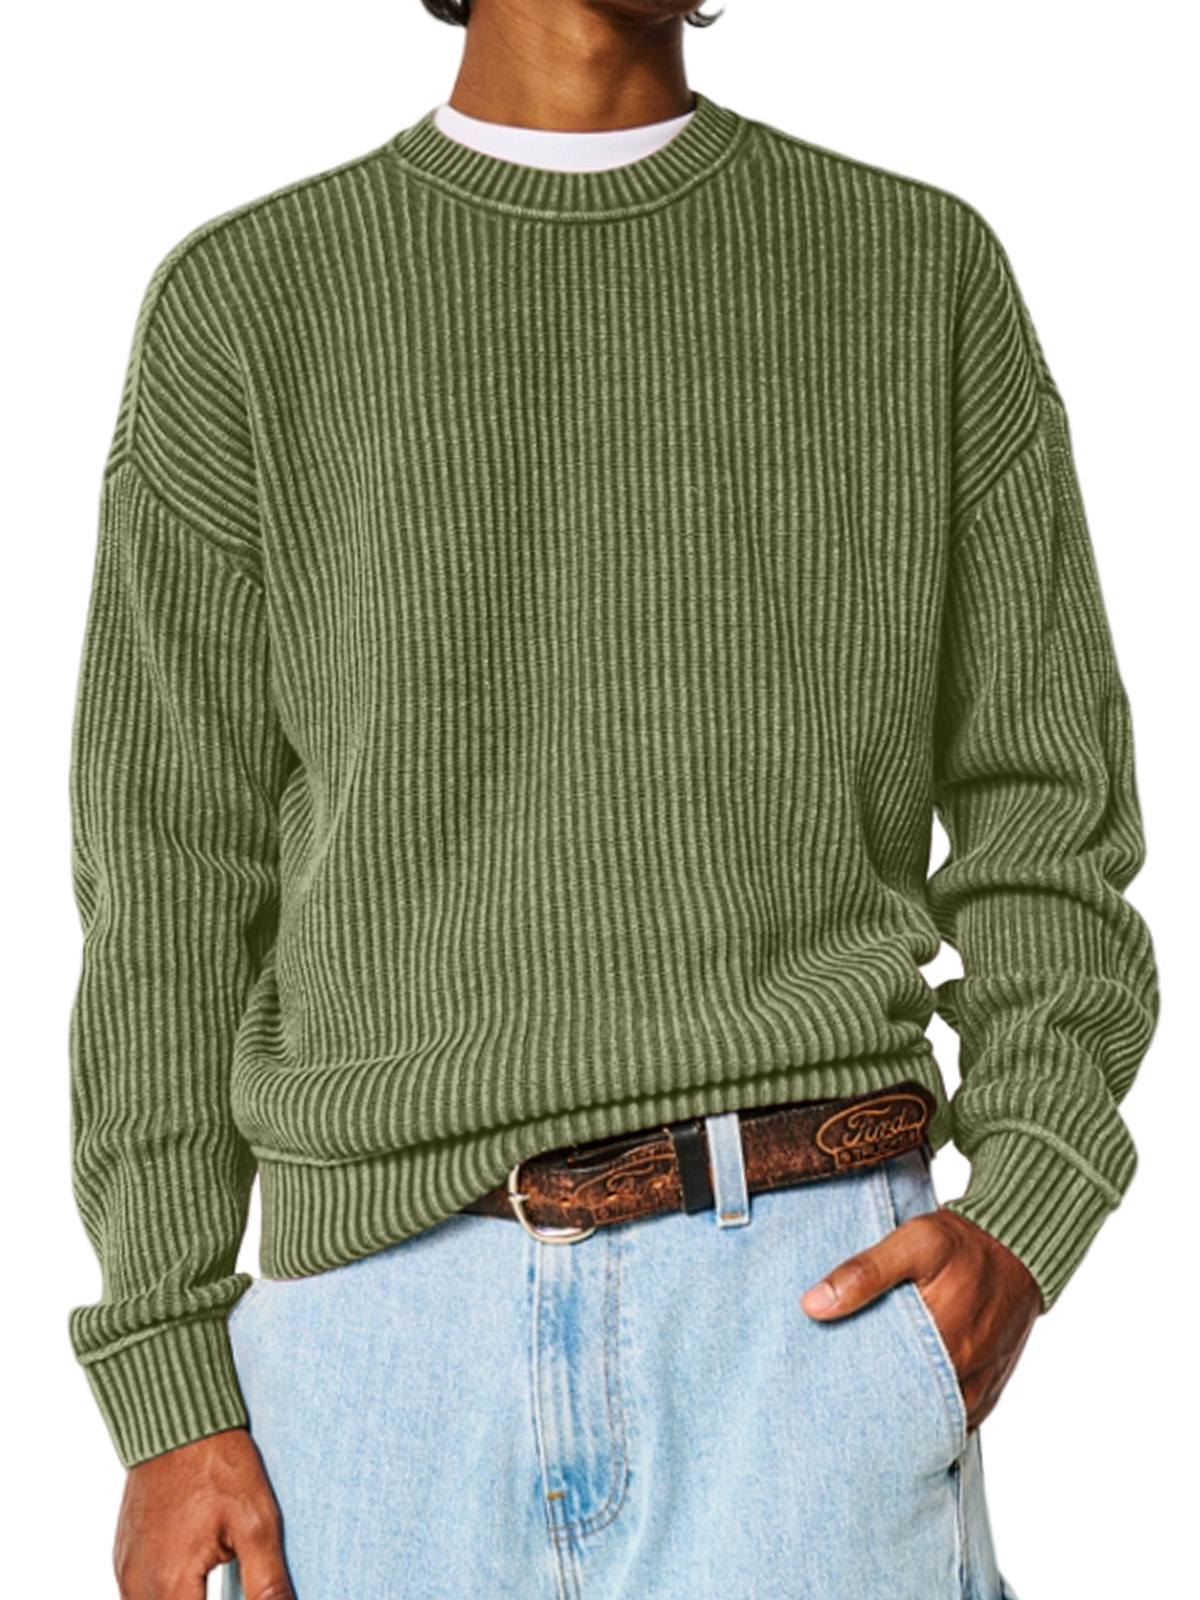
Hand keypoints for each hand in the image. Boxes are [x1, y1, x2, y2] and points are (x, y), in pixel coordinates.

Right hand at [113, 1426, 293, 1599]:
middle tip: (231, 1585)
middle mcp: (138, 1586)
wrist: (177, 1420)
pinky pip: (138, 1599)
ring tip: (211, 1585)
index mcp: (170, 1584)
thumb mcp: (256, 1523)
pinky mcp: (124, 1559)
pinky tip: (192, 1589)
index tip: (248, 1595)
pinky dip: (165, 1599)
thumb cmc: (218, 1465)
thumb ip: (267, 1583)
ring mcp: (126, 1573)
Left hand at [799, 1205, 1043, 1433]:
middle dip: (878, 1412)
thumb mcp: (913, 1242)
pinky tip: (908, 1402)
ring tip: (871, 1410)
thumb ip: (864, 1272)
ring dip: (908, 1415)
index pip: (888, 1389)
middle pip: (910, 1410)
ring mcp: (981, 1384)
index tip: (827, 1397)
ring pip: (936, 1419)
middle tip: (842, 1408)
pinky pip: (960, 1417)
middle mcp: (966, 1372)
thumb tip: (813, 1305)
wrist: (1019, 1246)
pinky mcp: (991, 1386)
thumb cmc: (963, 1243)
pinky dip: (935, 1414)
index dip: (856, 1398)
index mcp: (944, 1341)